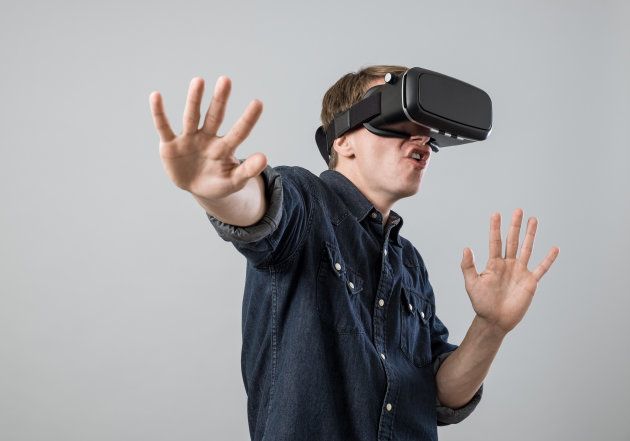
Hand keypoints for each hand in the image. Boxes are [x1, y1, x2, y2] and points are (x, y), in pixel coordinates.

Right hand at [149, 76, 266, 200]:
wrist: (196, 188)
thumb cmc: (218, 182)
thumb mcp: (233, 181)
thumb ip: (248, 171)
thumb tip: (265, 158)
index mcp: (225, 147)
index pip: (239, 132)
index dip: (248, 119)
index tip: (258, 103)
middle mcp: (208, 137)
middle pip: (215, 117)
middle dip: (220, 100)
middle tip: (225, 80)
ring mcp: (189, 139)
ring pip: (192, 117)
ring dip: (194, 100)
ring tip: (199, 81)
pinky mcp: (170, 144)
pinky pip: (163, 127)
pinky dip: (159, 113)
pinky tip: (155, 96)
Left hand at [460, 209, 559, 334]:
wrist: (495, 320)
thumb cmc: (481, 303)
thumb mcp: (471, 284)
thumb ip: (468, 266)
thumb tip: (466, 248)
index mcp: (493, 263)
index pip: (495, 241)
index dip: (495, 228)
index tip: (496, 214)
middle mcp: (508, 264)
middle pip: (512, 241)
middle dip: (515, 226)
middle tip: (518, 210)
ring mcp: (520, 272)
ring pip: (526, 249)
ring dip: (530, 235)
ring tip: (533, 220)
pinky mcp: (530, 282)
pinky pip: (541, 268)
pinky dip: (548, 259)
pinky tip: (554, 248)